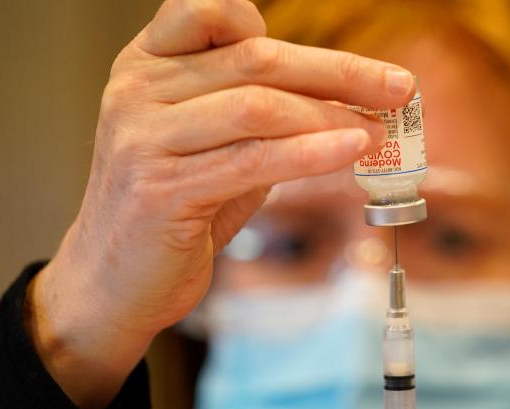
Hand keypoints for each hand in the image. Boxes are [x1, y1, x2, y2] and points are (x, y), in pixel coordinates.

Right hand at [26, 0, 415, 408]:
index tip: (344, 63)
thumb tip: (342, 98)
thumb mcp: (211, 143)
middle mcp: (138, 90)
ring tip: (381, 128)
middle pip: (255, 59)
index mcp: (146, 64)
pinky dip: (311, 153)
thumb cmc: (173, 208)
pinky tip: (351, 148)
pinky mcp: (161, 190)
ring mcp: (143, 138)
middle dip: (338, 71)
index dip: (282, 31)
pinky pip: (252, 160)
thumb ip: (256, 110)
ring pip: (257, 106)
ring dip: (330, 113)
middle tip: (398, 87)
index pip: (213, 13)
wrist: (112, 280)